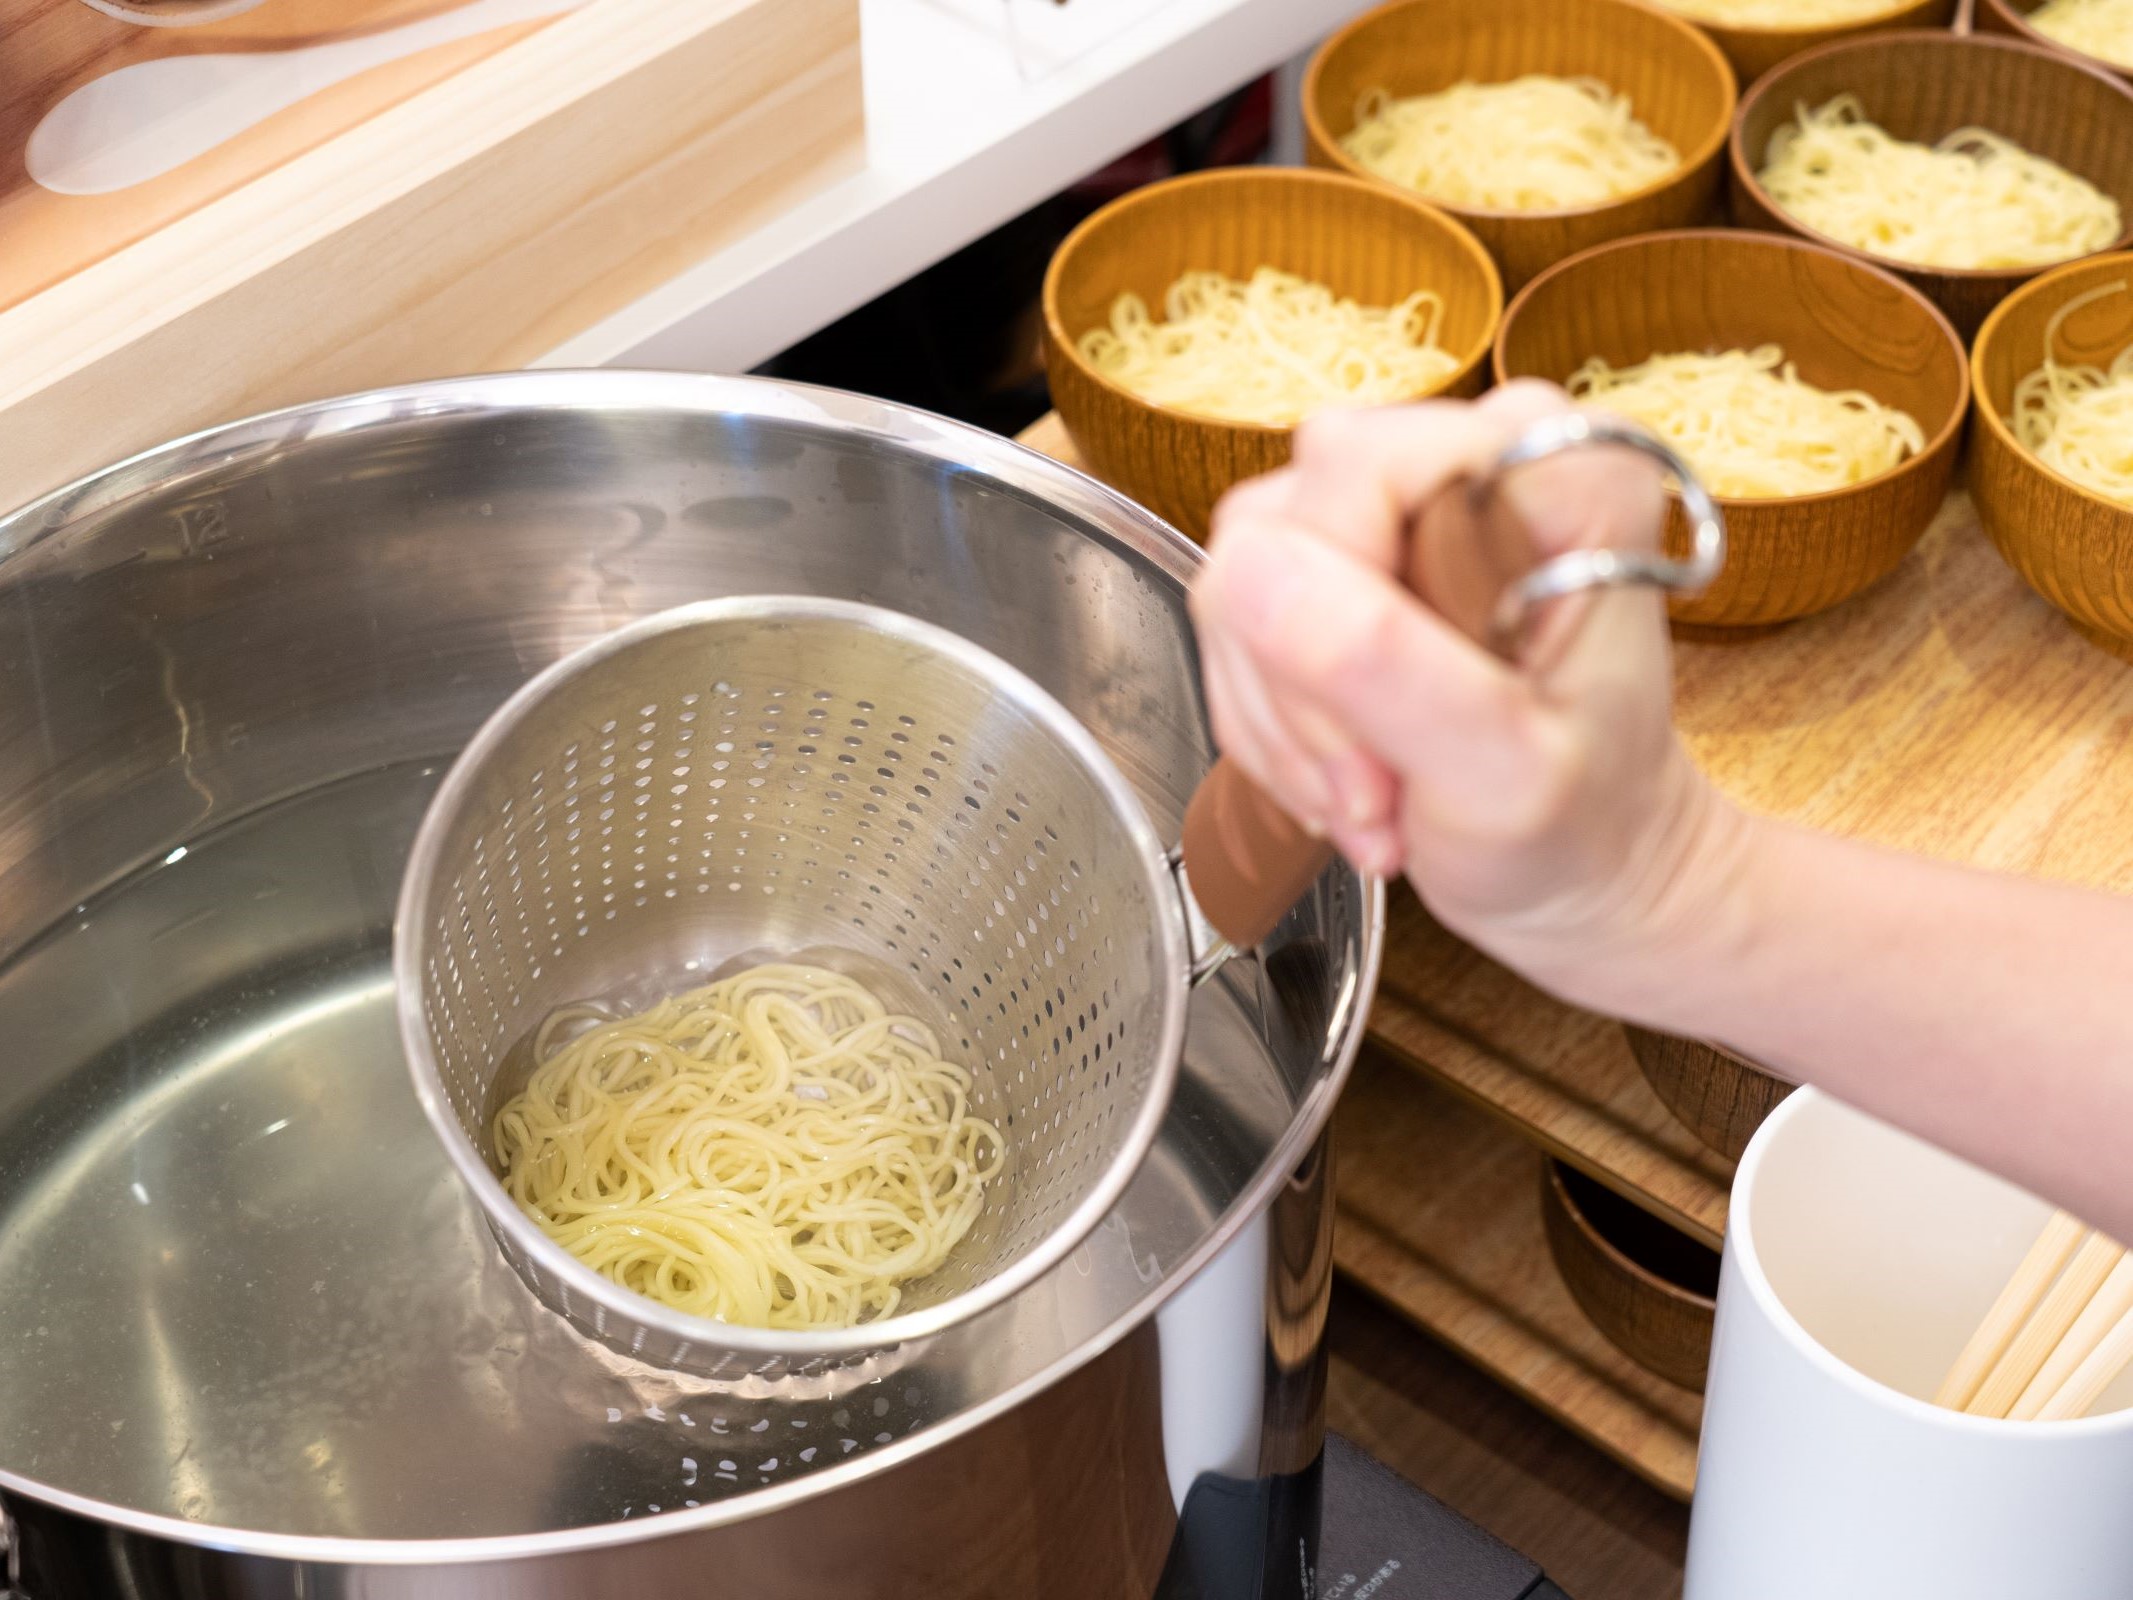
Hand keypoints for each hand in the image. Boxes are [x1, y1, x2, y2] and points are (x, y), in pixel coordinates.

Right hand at [1188, 381, 1757, 1015]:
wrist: (1587, 875)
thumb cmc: (1583, 827)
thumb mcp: (1502, 773)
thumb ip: (1383, 665)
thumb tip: (1252, 574)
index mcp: (1556, 468)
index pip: (1356, 475)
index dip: (1337, 613)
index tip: (1387, 742)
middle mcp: (1472, 456)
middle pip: (1284, 525)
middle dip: (1305, 686)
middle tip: (1377, 789)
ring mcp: (1396, 504)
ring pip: (1242, 575)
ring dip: (1286, 719)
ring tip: (1372, 797)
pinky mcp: (1340, 554)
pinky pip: (1237, 617)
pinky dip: (1273, 723)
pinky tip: (1345, 774)